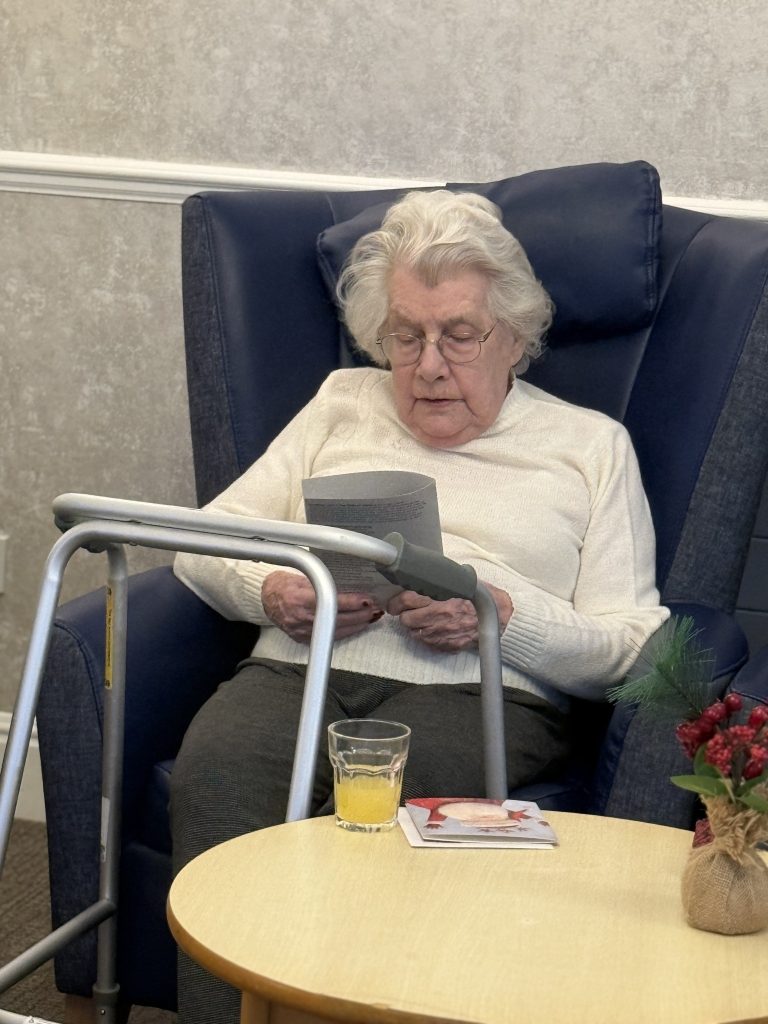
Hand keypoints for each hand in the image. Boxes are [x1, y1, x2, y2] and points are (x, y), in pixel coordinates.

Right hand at [262, 571, 382, 644]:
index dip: (351, 602)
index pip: (331, 602)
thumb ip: (323, 583)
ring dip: (357, 624)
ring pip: (337, 631)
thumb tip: (351, 586)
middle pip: (338, 620)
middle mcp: (300, 617)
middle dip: (360, 614)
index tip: (366, 599)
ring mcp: (302, 631)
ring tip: (372, 616)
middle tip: (376, 607)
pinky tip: (357, 625)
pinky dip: (346, 631)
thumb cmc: (285, 585)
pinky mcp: (304, 639)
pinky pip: (330, 638)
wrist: (268, 599)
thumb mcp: (302, 577)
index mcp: (298, 598)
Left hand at [386, 582, 513, 653]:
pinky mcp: (446, 644)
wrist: (499, 616)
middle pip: (405, 618)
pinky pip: (426, 642)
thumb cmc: (480, 596)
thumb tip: (419, 575)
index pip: (405, 599)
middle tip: (404, 611)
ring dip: (414, 626)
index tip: (394, 602)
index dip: (395, 602)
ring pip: (413, 632)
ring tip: (421, 619)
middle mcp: (437, 615)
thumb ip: (439, 580)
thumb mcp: (459, 580)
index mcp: (439, 596)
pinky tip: (432, 628)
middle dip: (403, 614)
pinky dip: (425, 636)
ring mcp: (441, 632)